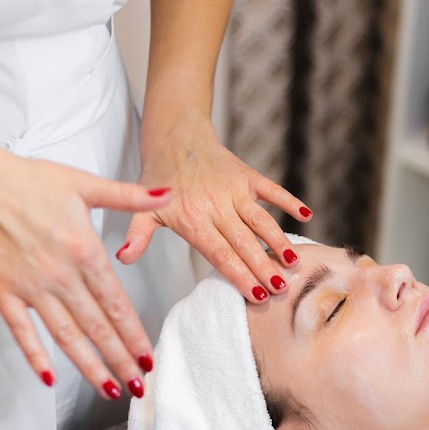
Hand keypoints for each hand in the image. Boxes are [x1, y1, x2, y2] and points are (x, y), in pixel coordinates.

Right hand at [0, 150, 170, 395]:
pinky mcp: (4, 291)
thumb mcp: (83, 184)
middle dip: (121, 360)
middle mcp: (60, 276)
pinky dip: (35, 355)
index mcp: (84, 252)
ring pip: (66, 336)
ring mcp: (31, 287)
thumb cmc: (29, 181)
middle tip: (139, 386)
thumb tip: (167, 192)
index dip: (135, 334)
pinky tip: (49, 378)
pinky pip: (22, 330)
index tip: (149, 357)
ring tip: (109, 390)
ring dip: (89, 366)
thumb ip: (128, 196)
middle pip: (97, 327)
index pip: (117, 304)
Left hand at [120, 112, 312, 301]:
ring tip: (293, 263)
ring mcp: (234, 189)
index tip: (256, 294)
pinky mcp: (246, 175)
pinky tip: (306, 215)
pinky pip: (271, 189)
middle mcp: (216, 205)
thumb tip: (122, 259)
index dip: (240, 275)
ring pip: (261, 219)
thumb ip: (137, 235)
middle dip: (264, 267)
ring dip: (278, 241)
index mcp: (192, 219)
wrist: (175, 136)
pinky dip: (289, 200)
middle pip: (244, 242)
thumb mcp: (144, 209)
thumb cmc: (159, 178)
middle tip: (282, 289)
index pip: (220, 254)